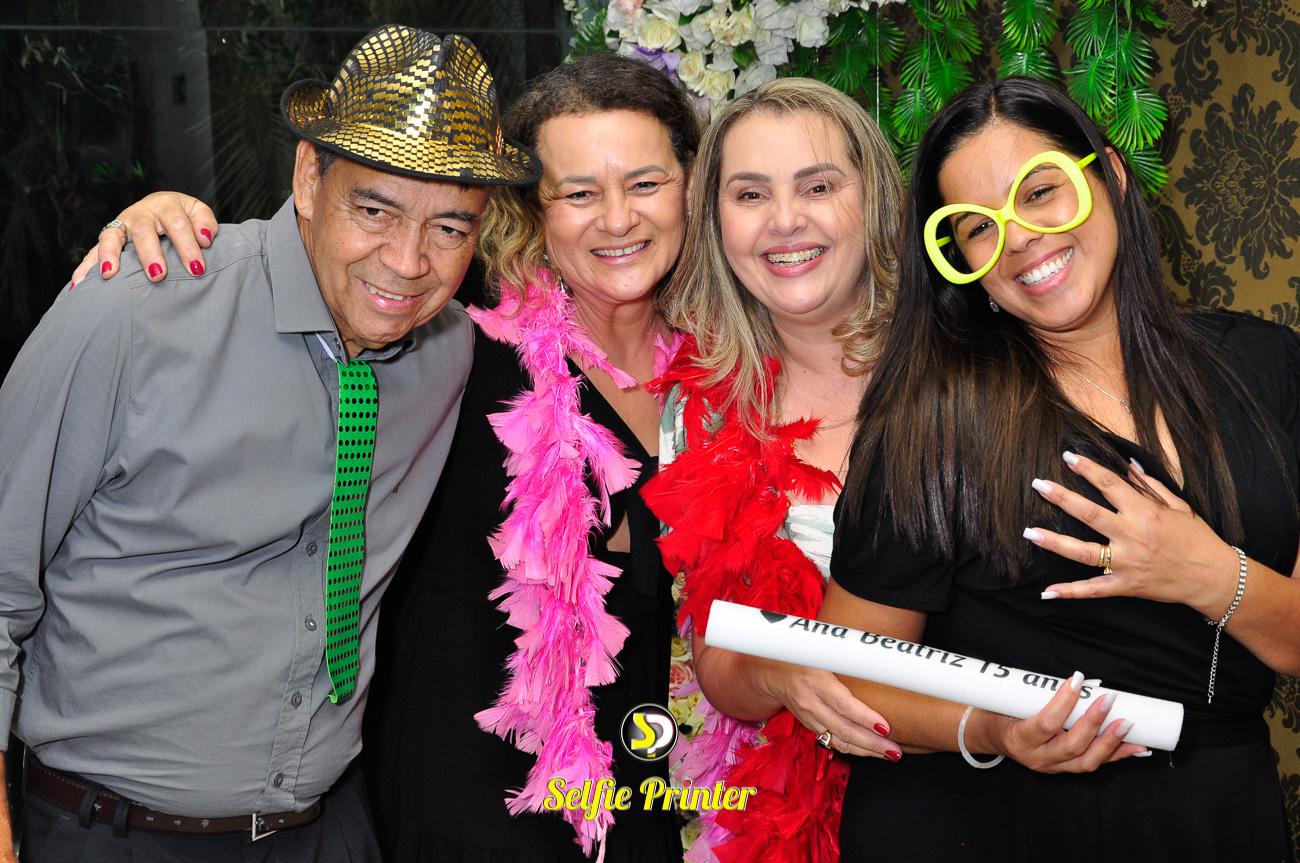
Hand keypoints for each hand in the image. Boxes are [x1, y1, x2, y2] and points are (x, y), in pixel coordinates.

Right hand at [71, 192, 217, 286]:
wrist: (163, 208)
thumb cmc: (184, 216)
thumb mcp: (198, 212)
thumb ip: (205, 223)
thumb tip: (205, 239)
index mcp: (165, 205)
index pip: (177, 224)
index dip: (187, 245)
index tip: (196, 267)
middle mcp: (140, 214)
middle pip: (143, 231)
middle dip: (149, 253)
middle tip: (157, 275)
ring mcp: (121, 225)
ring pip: (111, 236)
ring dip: (109, 255)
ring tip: (110, 274)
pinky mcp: (108, 239)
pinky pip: (92, 251)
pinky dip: (85, 267)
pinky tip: (79, 285)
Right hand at [760, 662, 899, 759]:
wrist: (775, 674)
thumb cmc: (806, 658)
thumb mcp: (823, 654)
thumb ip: (847, 660)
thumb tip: (882, 663)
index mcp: (816, 682)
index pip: (843, 705)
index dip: (865, 718)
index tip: (886, 727)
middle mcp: (811, 703)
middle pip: (844, 729)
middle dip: (872, 743)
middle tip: (895, 750)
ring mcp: (810, 719)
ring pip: (840, 741)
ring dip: (867, 751)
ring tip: (890, 754)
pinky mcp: (811, 728)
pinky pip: (834, 742)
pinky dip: (854, 749)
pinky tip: (871, 751)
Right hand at [974, 671, 1147, 772]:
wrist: (992, 737)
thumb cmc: (1001, 714)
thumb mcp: (1013, 700)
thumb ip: (1043, 693)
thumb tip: (1086, 683)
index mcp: (1020, 739)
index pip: (1047, 723)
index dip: (1064, 702)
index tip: (1077, 680)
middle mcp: (1037, 758)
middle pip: (1072, 745)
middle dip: (1094, 722)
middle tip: (1109, 699)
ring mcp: (1052, 767)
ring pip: (1086, 761)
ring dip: (1111, 742)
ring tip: (1127, 724)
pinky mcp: (1064, 769)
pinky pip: (1093, 764)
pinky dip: (1116, 755)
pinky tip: (1136, 747)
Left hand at [1024, 451, 1238, 615]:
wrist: (1213, 577)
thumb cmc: (1197, 538)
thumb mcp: (1179, 506)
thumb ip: (1150, 485)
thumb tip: (1128, 464)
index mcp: (1145, 513)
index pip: (1110, 486)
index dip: (1088, 470)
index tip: (1068, 457)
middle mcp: (1132, 536)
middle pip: (1089, 514)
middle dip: (1061, 498)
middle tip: (1038, 485)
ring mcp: (1127, 563)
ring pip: (1083, 552)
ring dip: (1055, 542)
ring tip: (1030, 532)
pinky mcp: (1125, 586)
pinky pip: (1093, 589)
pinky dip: (1070, 591)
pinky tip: (1048, 591)